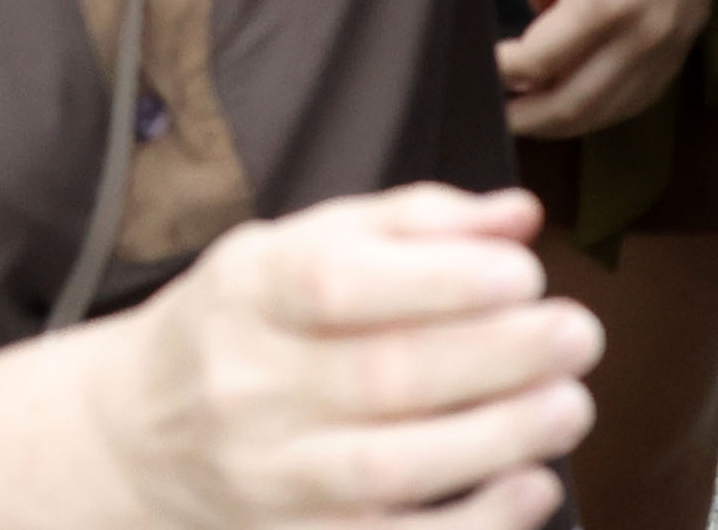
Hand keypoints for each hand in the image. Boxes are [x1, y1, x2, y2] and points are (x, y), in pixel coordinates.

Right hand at [83, 191, 594, 529]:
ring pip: (387, 469)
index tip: (524, 274)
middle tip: (579, 336)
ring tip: (570, 406)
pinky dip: (470, 526)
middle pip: (378, 377)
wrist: (138, 436)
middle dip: (496, 358)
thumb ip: (412, 223)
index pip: (337, 282)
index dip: (438, 281)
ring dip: (494, 440)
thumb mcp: (298, 244)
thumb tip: (519, 218)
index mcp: (248, 290)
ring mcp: (267, 476)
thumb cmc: (246, 324)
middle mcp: (247, 385)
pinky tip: (531, 488)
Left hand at [483, 0, 717, 140]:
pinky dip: (613, 106)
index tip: (482, 66)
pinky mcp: (691, 27)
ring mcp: (675, 36)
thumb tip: (539, 4)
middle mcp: (647, 33)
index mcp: (609, 1)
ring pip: (617, 106)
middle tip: (498, 120)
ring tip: (538, 118)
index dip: (504, 71)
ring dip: (573, 120)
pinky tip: (591, 98)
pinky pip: (648, 89)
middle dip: (534, 118)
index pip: (542, 60)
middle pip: (579, 103)